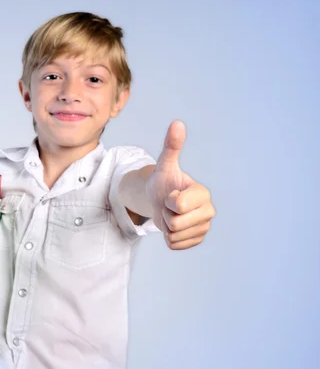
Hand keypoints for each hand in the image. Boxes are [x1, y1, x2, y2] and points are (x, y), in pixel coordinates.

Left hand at [146, 120, 215, 249]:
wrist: (158, 200)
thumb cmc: (163, 182)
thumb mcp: (164, 166)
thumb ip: (171, 147)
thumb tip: (177, 123)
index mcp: (203, 193)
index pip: (177, 205)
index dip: (167, 201)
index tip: (171, 194)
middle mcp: (209, 211)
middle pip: (175, 223)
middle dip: (165, 216)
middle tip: (168, 206)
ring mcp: (204, 227)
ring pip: (174, 236)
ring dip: (166, 227)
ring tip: (170, 215)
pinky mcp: (197, 240)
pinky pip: (175, 245)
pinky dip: (168, 238)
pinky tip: (173, 227)